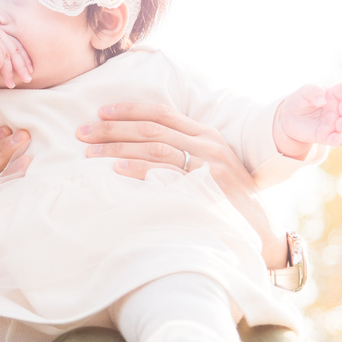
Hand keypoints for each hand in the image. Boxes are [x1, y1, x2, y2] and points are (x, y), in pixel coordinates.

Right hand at [0, 26, 32, 88]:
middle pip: (16, 51)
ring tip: (10, 84)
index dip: (25, 58)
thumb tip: (6, 68)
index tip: (30, 70)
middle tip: (27, 79)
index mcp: (0, 33)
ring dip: (9, 72)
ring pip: (8, 56)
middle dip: (22, 67)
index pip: (17, 45)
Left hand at [77, 102, 288, 268]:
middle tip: (82, 133)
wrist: (260, 231)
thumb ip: (183, 149)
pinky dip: (138, 169)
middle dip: (112, 129)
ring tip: (89, 153)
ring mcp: (207, 166)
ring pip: (153, 147)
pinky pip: (164, 174)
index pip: (162, 113)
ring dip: (116, 148)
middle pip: (150, 129)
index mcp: (206, 134)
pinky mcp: (205, 188)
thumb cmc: (227, 198)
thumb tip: (137, 142)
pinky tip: (116, 169)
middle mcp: (208, 144)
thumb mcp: (210, 164)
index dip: (129, 109)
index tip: (100, 112)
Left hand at [274, 79, 341, 157]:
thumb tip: (322, 101)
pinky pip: (335, 140)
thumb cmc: (301, 100)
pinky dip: (338, 140)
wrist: (289, 117)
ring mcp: (334, 123)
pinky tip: (339, 140)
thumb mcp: (305, 91)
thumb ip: (314, 91)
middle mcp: (338, 110)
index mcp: (335, 95)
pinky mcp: (326, 136)